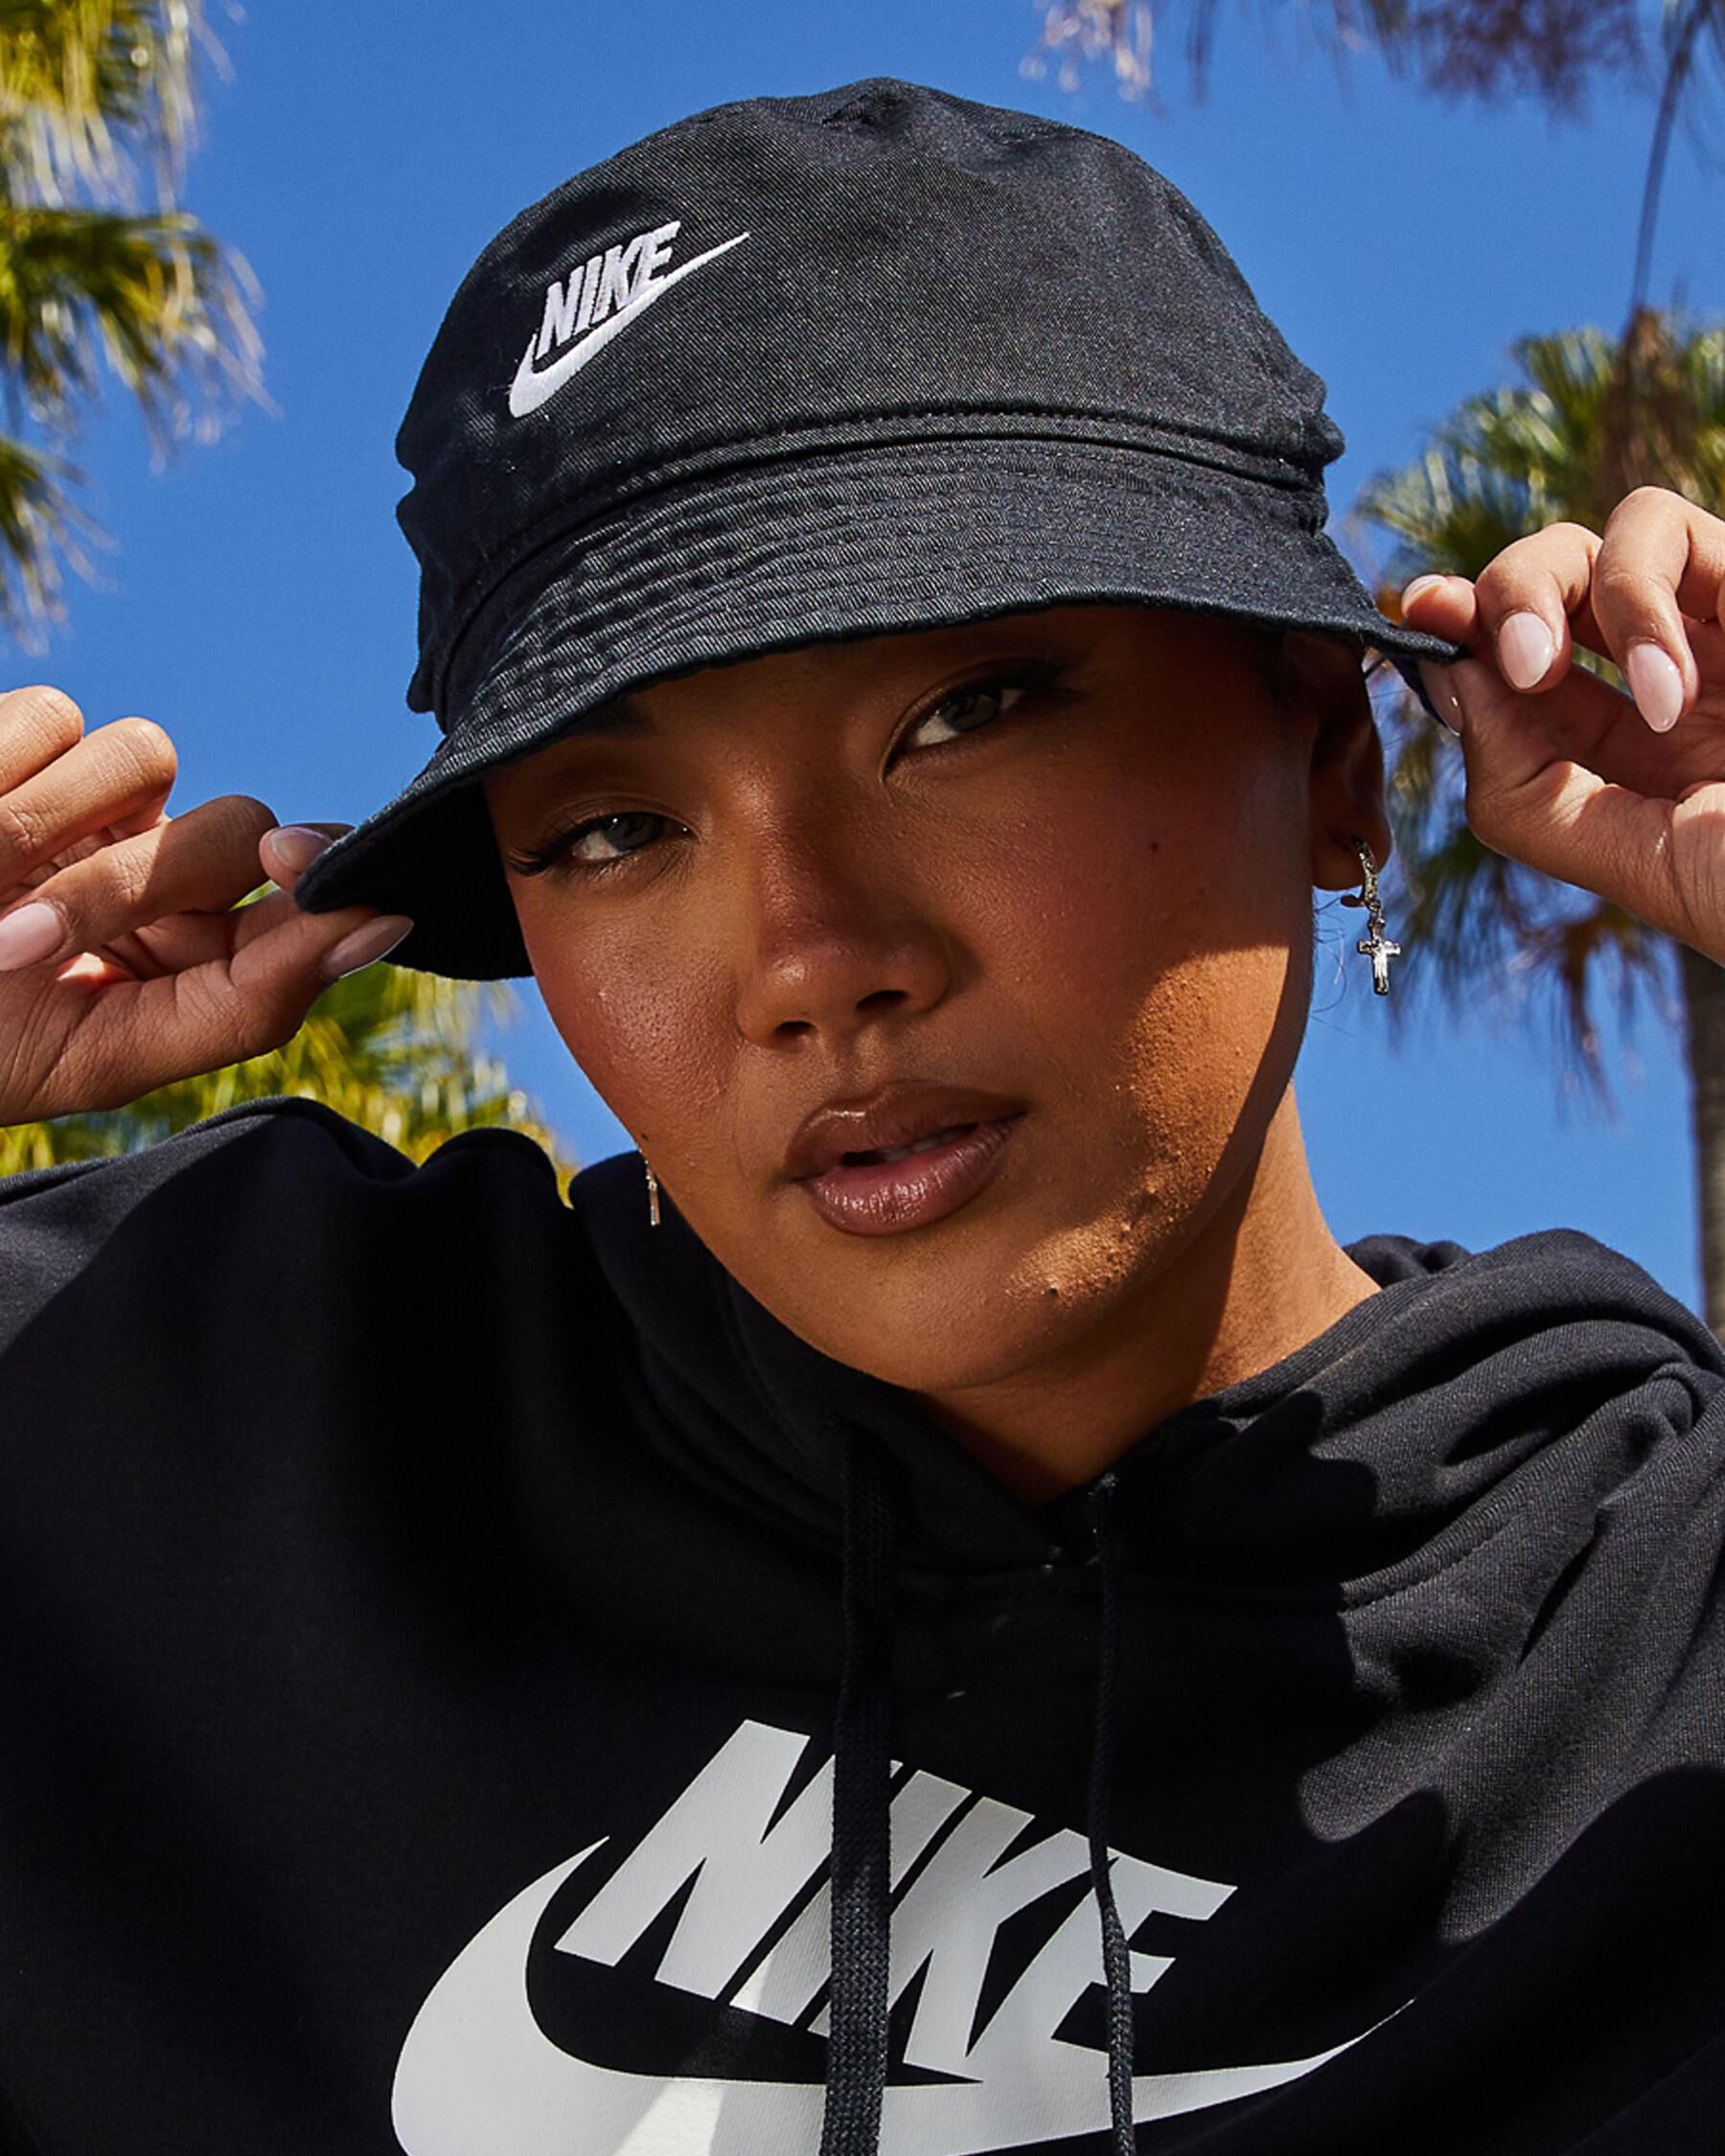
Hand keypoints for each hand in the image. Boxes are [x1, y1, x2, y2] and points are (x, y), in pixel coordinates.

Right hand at [0, 684, 412, 1123]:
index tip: (302, 867)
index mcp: (190, 955)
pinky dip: (1, 768)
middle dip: (148, 874)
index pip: (298, 895)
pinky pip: (54, 716)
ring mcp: (82, 802)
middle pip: (232, 825)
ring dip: (58, 822)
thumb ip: (254, 995)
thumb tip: (391, 916)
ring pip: (147, 752)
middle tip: (33, 934)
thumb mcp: (107, 1053)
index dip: (313, 877)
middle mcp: (149, 870)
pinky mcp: (16, 738)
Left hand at [1400, 485, 1724, 965]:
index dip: (1448, 638)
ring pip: (1593, 537)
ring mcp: (1709, 625)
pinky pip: (1665, 529)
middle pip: (1533, 587)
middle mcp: (1651, 681)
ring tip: (1597, 685)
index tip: (1411, 624)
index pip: (1500, 672)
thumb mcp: (1626, 860)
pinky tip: (1669, 686)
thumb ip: (1524, 787)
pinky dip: (1639, 594)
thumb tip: (1448, 681)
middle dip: (1496, 603)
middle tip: (1511, 666)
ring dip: (1564, 592)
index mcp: (1609, 757)